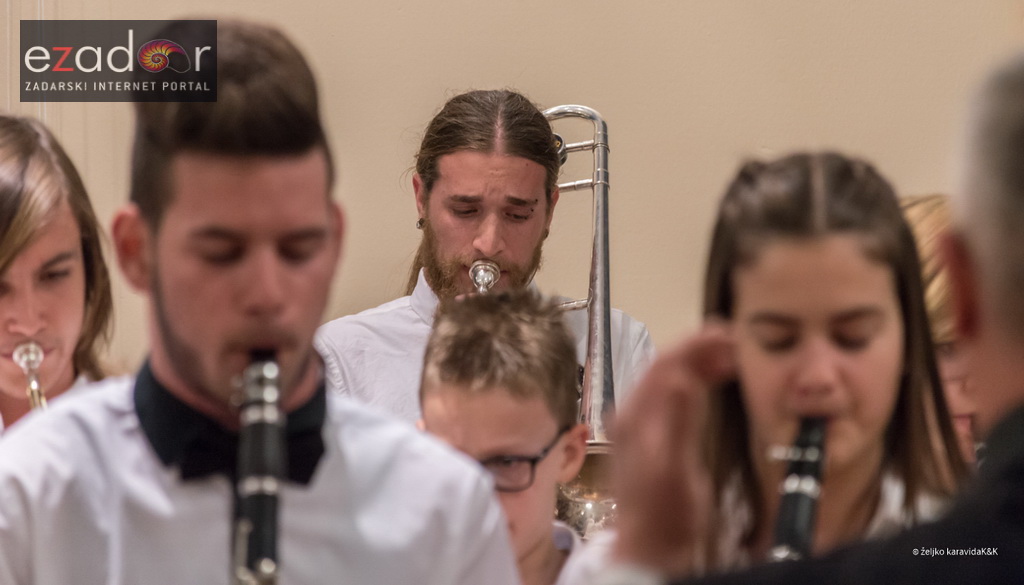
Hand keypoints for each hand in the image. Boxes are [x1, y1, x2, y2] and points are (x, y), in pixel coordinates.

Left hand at [610, 322, 735, 574]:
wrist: (650, 548)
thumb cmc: (665, 513)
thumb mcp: (673, 468)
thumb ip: (677, 420)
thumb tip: (681, 375)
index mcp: (637, 415)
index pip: (665, 362)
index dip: (697, 342)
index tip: (729, 333)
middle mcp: (633, 412)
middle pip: (665, 364)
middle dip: (700, 347)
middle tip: (737, 341)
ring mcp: (639, 423)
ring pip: (668, 376)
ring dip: (698, 361)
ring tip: (731, 355)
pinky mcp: (649, 435)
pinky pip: (670, 392)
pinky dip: (694, 379)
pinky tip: (712, 381)